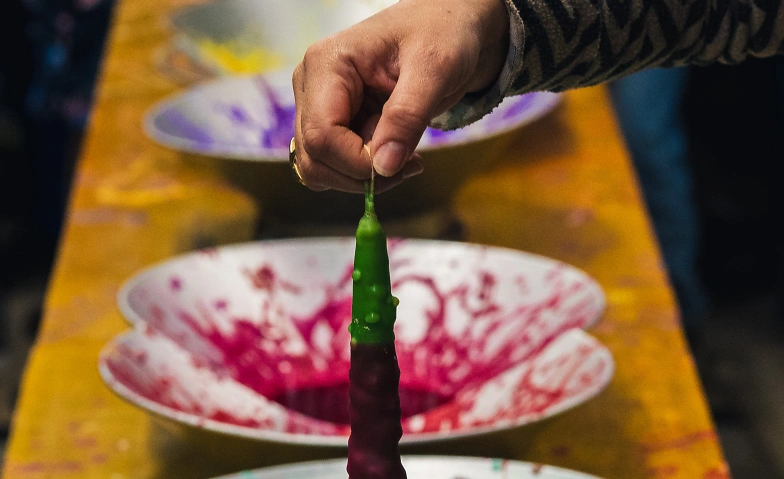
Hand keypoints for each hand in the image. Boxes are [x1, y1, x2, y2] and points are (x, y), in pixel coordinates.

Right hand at [291, 0, 508, 191]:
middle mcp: (311, 85)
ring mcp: (317, 105)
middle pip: (315, 157)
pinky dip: (362, 172)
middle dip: (360, 174)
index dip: (357, 162)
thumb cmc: (442, 33)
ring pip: (319, 167)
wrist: (448, 24)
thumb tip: (384, 166)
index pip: (322, 135)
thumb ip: (407, 116)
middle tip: (409, 166)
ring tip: (404, 156)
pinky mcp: (332, 122)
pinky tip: (395, 153)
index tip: (402, 164)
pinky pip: (334, 164)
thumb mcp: (435, 69)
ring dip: (361, 177)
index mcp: (327, 65)